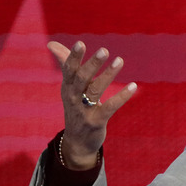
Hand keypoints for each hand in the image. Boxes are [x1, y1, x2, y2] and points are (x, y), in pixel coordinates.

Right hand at [48, 41, 136, 169]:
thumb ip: (65, 64)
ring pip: (96, 90)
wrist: (77, 141)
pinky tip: (133, 86)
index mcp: (67, 87)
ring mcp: (84, 110)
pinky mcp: (96, 121)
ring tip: (119, 60)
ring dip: (108, 74)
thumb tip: (51, 43)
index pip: (69, 69)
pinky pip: (110, 107)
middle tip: (104, 50)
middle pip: (81, 78)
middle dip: (92, 64)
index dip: (74, 57)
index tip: (81, 43)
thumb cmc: (75, 108)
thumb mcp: (69, 87)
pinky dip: (122, 96)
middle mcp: (73, 97)